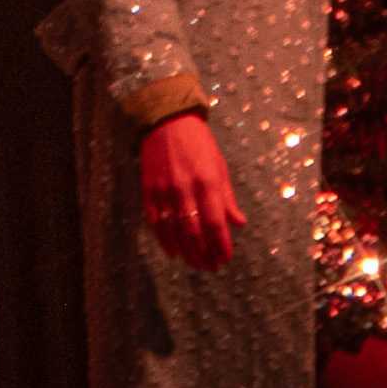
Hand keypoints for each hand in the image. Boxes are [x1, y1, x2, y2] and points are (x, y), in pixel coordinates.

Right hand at [139, 112, 245, 270]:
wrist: (165, 120)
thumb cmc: (198, 142)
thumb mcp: (219, 165)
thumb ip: (227, 197)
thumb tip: (238, 223)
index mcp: (206, 181)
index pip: (215, 223)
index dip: (221, 245)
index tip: (226, 258)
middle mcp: (184, 188)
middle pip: (193, 232)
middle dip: (204, 254)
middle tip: (212, 267)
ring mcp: (163, 190)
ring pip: (173, 230)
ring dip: (185, 251)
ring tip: (195, 264)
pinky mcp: (148, 189)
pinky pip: (155, 221)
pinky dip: (163, 239)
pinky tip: (173, 251)